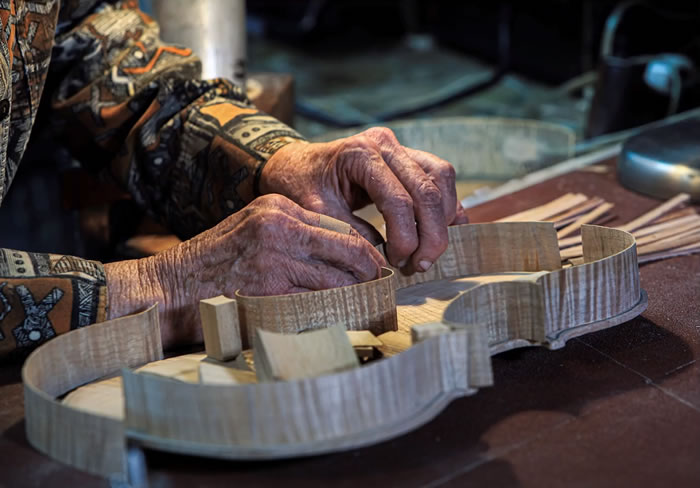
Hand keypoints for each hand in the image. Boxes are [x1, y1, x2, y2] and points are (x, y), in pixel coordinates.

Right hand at [104, 194, 385, 347]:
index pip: (339, 227)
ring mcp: (275, 253)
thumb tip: (339, 259)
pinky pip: (319, 300)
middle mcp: (279, 222)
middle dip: (371, 271)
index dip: (363, 251)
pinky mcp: (270, 285)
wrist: (165, 289)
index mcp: (277, 206)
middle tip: (383, 288)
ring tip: (369, 307)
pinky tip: (342, 318)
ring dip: (358, 294)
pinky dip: (335, 310)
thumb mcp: (250, 232)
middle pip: (349, 247)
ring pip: (340, 276)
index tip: (375, 268)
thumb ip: (291, 237)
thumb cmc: (209, 267)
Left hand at [261, 127, 468, 271]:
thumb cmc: (300, 185)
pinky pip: (439, 178)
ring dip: (443, 219)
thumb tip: (384, 261)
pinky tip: (439, 231)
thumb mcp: (316, 212)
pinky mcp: (408, 157)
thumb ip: (350, 234)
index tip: (396, 262)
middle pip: (428, 189)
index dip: (405, 237)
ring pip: (441, 178)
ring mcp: (400, 147)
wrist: (295, 164)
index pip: (398, 200)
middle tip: (421, 265)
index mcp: (360, 153)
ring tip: (428, 251)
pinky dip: (445, 205)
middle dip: (432, 234)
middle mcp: (385, 144)